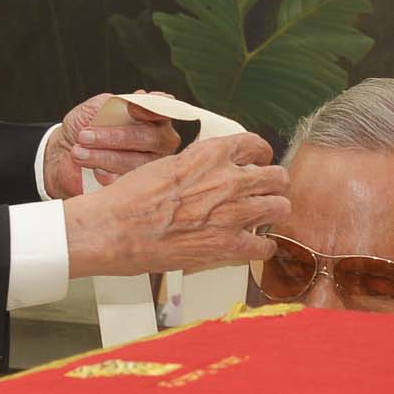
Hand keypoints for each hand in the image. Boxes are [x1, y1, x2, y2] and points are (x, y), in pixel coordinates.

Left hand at [44, 92, 179, 197]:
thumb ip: (116, 103)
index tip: (130, 109)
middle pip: (149, 138)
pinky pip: (127, 182)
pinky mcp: (138, 188)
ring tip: (78, 152)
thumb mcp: (97, 107)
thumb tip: (138, 99)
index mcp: (154, 116)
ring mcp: (153, 166)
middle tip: (85, 136)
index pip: (163, 110)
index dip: (151, 109)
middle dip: (115, 137)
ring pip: (136, 163)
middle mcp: (161, 141)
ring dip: (103, 157)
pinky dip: (106, 175)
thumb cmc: (85, 126)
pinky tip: (93, 170)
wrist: (65, 153)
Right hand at [62, 130, 287, 278]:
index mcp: (211, 154)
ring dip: (271, 212)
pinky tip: (252, 246)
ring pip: (280, 207)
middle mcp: (228, 179)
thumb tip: (212, 172)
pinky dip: (261, 247)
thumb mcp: (168, 164)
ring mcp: (232, 213)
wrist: (114, 229)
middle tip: (264, 193)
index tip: (258, 163)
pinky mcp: (228, 245)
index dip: (261, 156)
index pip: (256, 145)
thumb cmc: (131, 198)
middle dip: (272, 184)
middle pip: (277, 176)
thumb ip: (198, 166)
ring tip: (260, 218)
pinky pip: (265, 246)